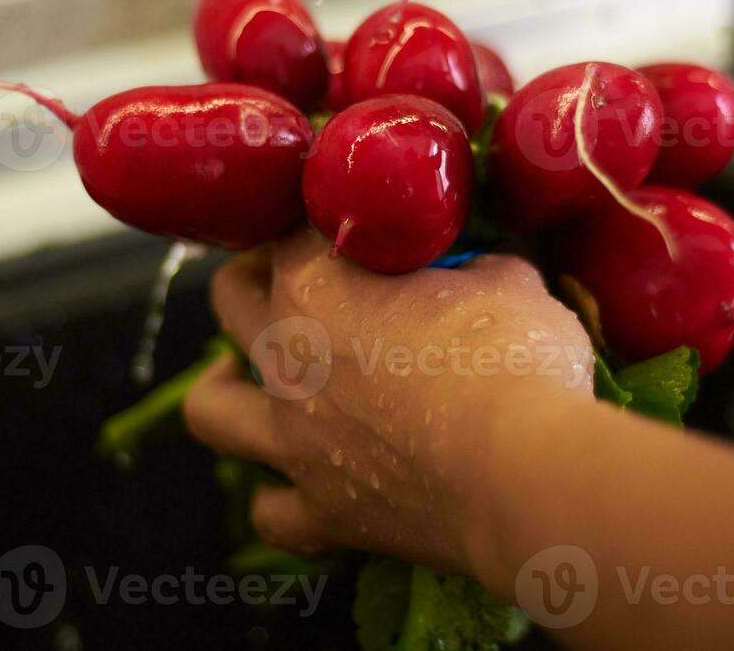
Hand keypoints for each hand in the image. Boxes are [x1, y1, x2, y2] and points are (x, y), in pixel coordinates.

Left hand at [183, 229, 593, 575]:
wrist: (522, 474)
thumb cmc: (513, 359)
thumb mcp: (507, 280)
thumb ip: (476, 266)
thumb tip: (478, 267)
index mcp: (316, 285)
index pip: (295, 228)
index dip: (323, 220)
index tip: (353, 222)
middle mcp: (286, 358)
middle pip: (231, 298)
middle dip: (253, 278)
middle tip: (288, 277)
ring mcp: (295, 440)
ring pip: (212, 409)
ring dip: (223, 388)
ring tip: (240, 378)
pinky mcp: (325, 513)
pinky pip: (271, 512)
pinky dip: (278, 496)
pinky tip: (297, 483)